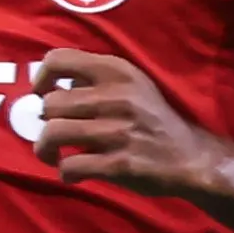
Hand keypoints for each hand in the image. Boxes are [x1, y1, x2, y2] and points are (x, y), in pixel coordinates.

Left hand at [32, 49, 218, 197]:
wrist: (192, 157)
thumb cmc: (152, 120)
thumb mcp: (132, 86)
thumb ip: (94, 80)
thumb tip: (49, 85)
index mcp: (118, 72)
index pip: (58, 59)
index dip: (41, 79)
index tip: (42, 95)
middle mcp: (117, 97)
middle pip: (49, 104)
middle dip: (44, 122)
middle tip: (56, 133)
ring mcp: (117, 131)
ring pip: (52, 133)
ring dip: (46, 149)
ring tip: (55, 155)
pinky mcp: (118, 163)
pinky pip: (69, 166)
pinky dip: (66, 173)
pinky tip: (75, 173)